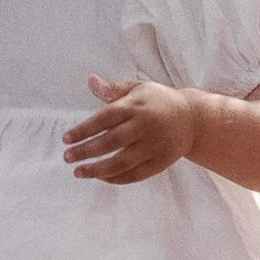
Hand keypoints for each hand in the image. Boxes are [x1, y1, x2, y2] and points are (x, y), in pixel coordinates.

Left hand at [63, 75, 199, 184]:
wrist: (193, 119)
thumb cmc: (158, 101)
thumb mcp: (137, 89)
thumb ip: (112, 89)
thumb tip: (90, 80)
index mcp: (136, 107)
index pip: (105, 118)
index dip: (84, 129)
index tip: (66, 138)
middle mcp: (144, 127)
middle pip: (111, 142)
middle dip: (86, 151)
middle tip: (67, 157)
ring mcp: (154, 146)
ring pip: (122, 162)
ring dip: (98, 169)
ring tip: (78, 172)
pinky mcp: (161, 162)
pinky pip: (136, 174)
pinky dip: (117, 178)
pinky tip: (100, 177)